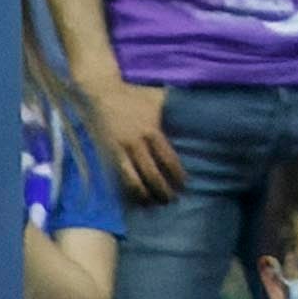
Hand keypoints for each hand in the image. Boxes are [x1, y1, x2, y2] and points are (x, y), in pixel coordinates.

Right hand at [77, 72, 182, 205]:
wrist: (101, 93)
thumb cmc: (133, 95)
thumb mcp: (156, 99)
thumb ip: (172, 109)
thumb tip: (197, 113)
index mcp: (151, 130)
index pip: (168, 160)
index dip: (177, 176)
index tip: (184, 186)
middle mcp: (136, 143)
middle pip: (152, 175)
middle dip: (163, 191)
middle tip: (171, 200)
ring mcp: (119, 152)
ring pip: (133, 181)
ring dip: (144, 196)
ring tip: (152, 205)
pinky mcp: (107, 156)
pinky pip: (118, 179)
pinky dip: (126, 191)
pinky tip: (133, 199)